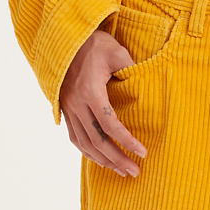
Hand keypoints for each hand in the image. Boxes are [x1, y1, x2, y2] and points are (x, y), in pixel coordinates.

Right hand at [60, 30, 146, 176]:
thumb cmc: (93, 43)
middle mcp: (76, 104)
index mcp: (90, 91)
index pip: (110, 124)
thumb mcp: (116, 51)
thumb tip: (146, 85)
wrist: (63, 38)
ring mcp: (68, 109)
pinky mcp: (65, 110)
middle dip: (117, 159)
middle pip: (98, 140)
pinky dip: (88, 153)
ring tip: (122, 171)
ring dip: (104, 161)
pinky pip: (75, 138)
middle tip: (135, 172)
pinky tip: (101, 161)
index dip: (127, 141)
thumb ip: (130, 68)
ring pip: (85, 144)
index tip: (143, 153)